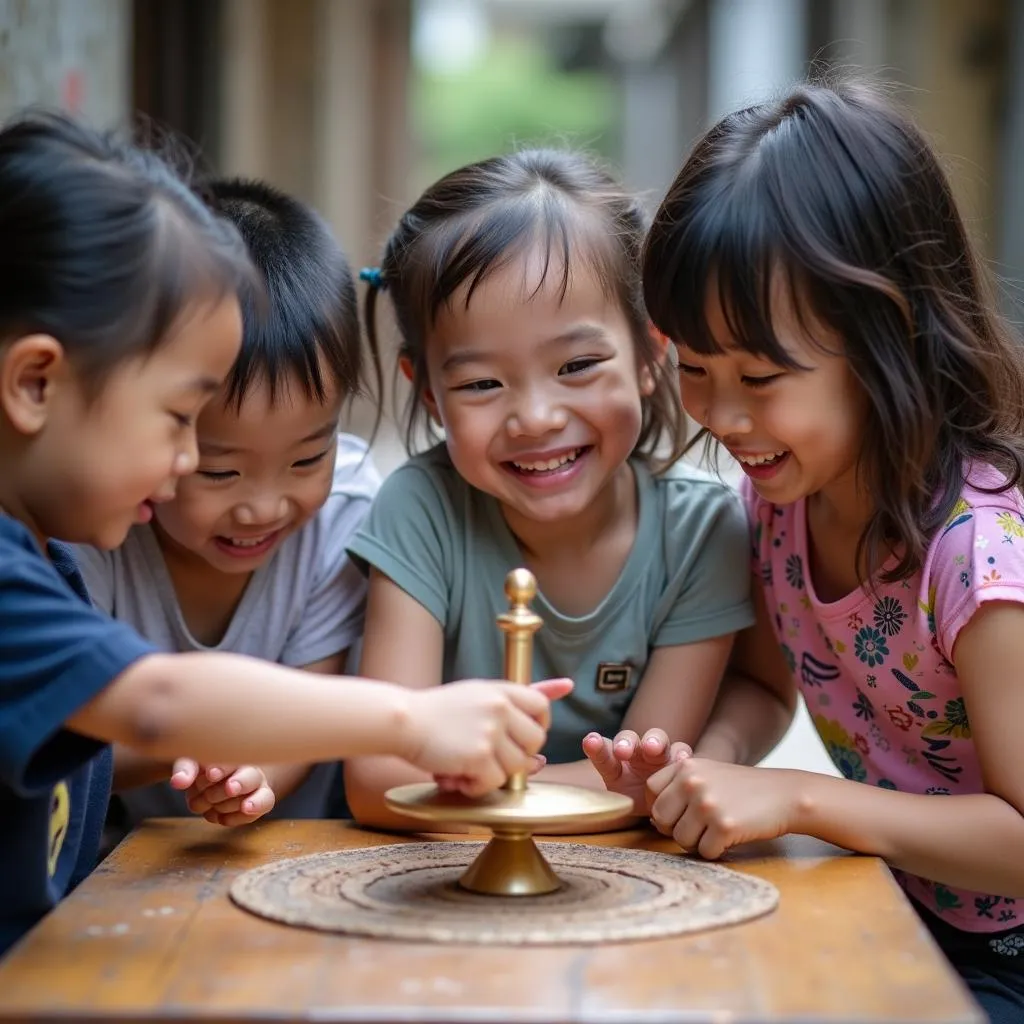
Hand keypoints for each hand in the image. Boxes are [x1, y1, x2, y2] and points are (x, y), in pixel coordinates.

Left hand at [170, 758, 275, 826]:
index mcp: (235, 753)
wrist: (217, 776)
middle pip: (251, 778)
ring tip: (210, 805)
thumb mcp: (191, 761)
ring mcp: (257, 787)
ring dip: (225, 806)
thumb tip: (179, 782)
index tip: (211, 773)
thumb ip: (185, 768)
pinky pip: (251, 814)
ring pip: (250, 800)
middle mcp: (251, 768)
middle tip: (228, 788)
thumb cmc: (204, 766)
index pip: (233, 759)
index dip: (223, 768)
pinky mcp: (259, 804)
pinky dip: (234, 818)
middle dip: (236, 786)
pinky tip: (220, 817)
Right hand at [404, 677, 572, 796]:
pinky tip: (457, 777)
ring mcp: (491, 731)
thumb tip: (567, 686)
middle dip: (515, 756)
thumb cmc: (439, 711)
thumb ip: (523, 695)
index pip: (541, 708)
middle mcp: (501, 707)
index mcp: (502, 690)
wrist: (403, 721)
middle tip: (486, 755)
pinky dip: (476, 787)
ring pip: (517, 767)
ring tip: (467, 767)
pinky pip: (494, 783)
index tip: (517, 737)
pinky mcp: (478, 755)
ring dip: (493, 774)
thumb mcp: (481, 693)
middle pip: (535, 742)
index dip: (535, 727)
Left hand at [583, 728, 690, 814]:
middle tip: (623, 751)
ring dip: (654, 742)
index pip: (605, 753)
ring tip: (652, 749)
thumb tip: (582, 808)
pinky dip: (681, 755)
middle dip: (626, 743)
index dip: (598, 748)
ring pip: (658, 740)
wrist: (665, 806)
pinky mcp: (680, 762)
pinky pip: (682, 753)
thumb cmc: (635, 799)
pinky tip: (681, 760)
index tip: (591, 742)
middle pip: (631, 739)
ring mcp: (659, 754)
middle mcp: (637, 752)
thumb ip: (602, 799)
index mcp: (617, 762)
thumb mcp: (617, 801)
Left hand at [647, 758, 798, 858]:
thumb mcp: (707, 774)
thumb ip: (679, 787)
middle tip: (700, 827)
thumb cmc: (742, 789)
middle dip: (677, 829)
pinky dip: (717, 850)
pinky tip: (732, 836)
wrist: (785, 795)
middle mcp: (692, 782)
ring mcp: (707, 803)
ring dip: (698, 842)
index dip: (661, 807)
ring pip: (680, 840)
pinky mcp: (724, 826)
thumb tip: (653, 819)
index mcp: (686, 766)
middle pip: (660, 819)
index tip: (679, 813)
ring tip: (718, 829)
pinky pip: (704, 852)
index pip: (650, 792)